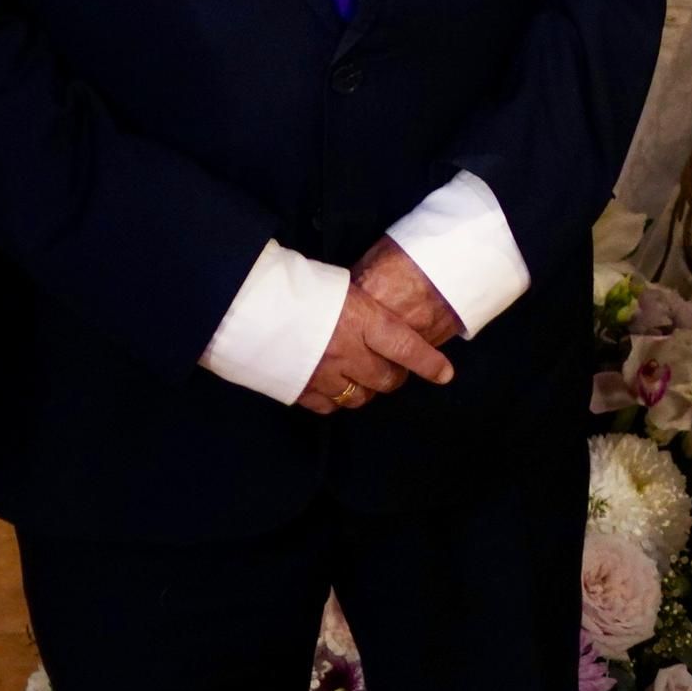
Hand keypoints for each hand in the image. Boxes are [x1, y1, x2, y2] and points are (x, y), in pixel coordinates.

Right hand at [298, 239, 461, 411]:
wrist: (245, 303)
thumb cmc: (294, 283)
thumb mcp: (339, 286)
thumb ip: (360, 309)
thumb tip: (373, 317)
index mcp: (362, 320)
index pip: (407, 347)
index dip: (429, 363)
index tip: (445, 374)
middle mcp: (348, 352)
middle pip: (387, 379)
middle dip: (395, 377)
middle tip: (392, 368)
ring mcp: (324, 375)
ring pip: (361, 397)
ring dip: (366, 389)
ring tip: (360, 376)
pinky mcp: (301, 391)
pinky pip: (330, 406)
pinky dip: (336, 399)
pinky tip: (332, 385)